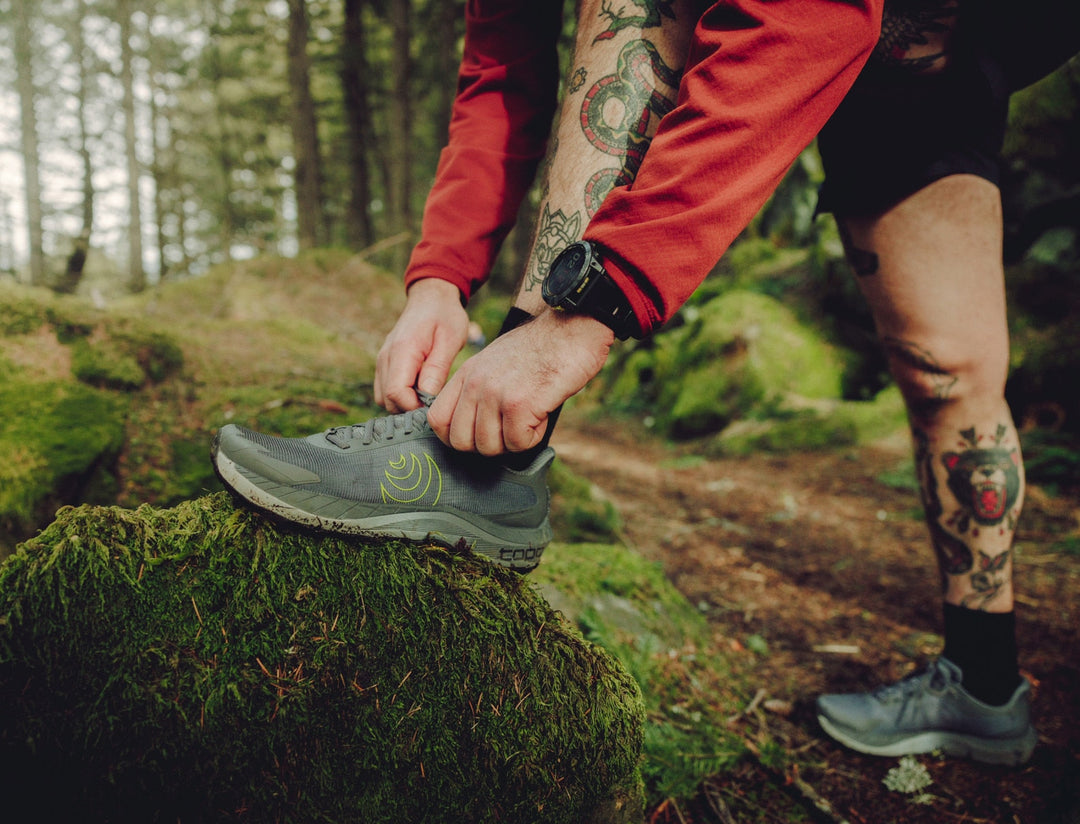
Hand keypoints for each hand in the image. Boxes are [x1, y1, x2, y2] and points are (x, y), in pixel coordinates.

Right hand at [375, 278, 468, 411]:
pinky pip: (385, 391)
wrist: (431, 297)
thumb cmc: (444, 317)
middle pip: (388, 400)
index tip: (435, 405)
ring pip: (384, 399)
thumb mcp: (450, 340)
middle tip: (434, 404)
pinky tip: (420, 391)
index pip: (396, 393)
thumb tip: (427, 399)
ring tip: (429, 396)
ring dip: (404, 404)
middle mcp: (386, 357)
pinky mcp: (384, 364)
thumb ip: (436, 370)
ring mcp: (382, 361)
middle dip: (410, 408)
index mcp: (402, 351)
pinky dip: (400, 397)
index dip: (414, 406)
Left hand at [427, 310, 613, 454]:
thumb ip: (478, 390)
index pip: (437, 420)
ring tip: (530, 415)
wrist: (572, 328)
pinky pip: (518, 443)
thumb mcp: (495, 363)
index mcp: (466, 374)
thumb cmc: (542, 348)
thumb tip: (473, 428)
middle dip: (488, 445)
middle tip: (510, 429)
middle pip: (461, 441)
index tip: (479, 434)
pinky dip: (534, 436)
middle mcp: (475, 384)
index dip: (456, 437)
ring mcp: (495, 394)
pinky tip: (542, 414)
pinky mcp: (519, 404)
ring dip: (514, 440)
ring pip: (489, 447)